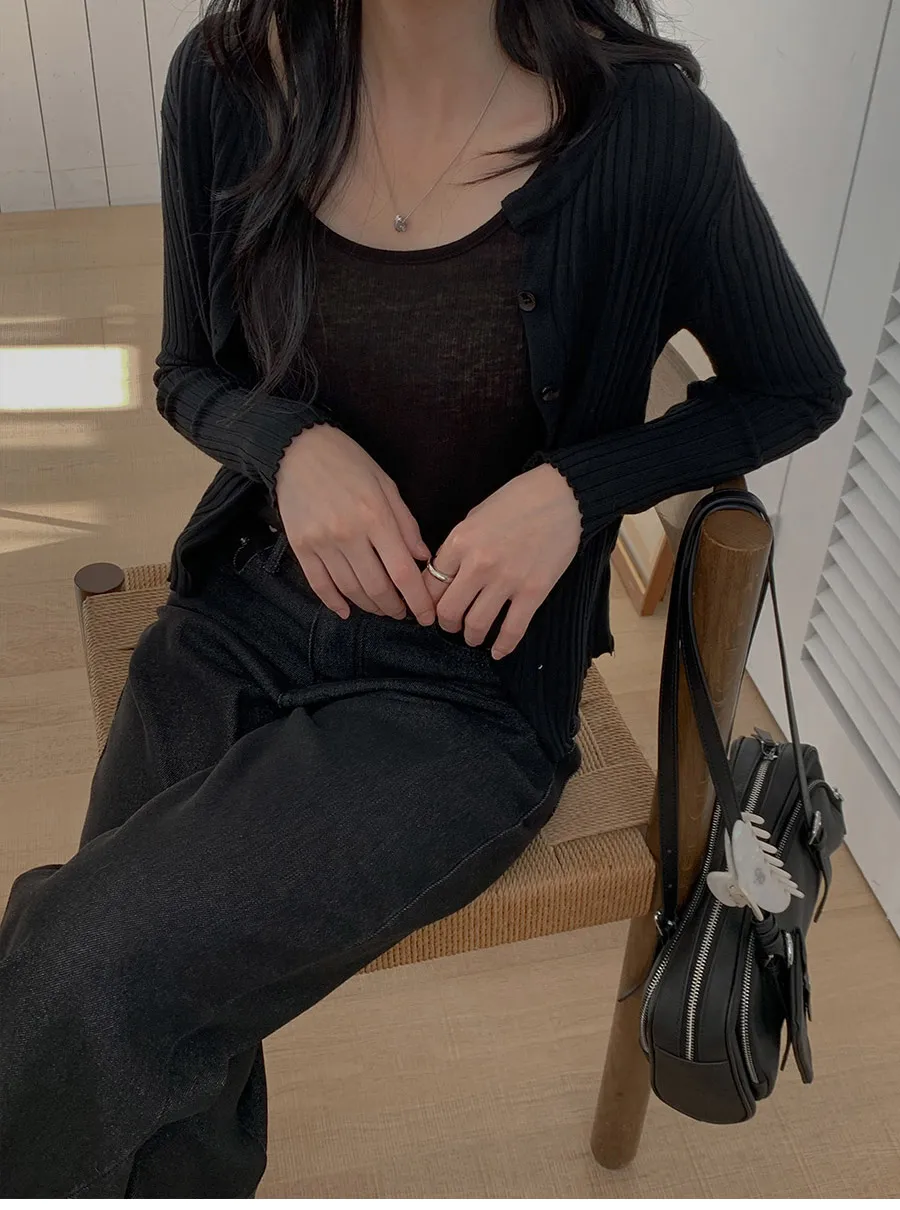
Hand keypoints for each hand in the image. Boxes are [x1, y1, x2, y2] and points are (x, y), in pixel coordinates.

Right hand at [275, 424, 435, 623]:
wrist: (299, 449)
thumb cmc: (349, 463)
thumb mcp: (386, 485)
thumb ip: (406, 524)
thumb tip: (422, 558)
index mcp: (376, 517)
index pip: (402, 572)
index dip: (418, 600)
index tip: (426, 616)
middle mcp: (348, 534)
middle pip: (377, 587)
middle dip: (395, 608)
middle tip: (404, 613)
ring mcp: (322, 543)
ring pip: (350, 590)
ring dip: (370, 607)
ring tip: (382, 609)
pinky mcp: (301, 547)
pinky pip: (319, 584)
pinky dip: (334, 602)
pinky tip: (346, 611)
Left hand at [423, 463, 581, 658]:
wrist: (561, 496)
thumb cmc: (517, 501)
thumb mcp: (475, 516)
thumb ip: (458, 547)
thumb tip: (446, 574)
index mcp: (459, 542)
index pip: (430, 584)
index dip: (427, 602)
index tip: (430, 608)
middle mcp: (478, 564)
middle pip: (448, 611)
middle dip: (446, 624)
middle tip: (451, 626)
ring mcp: (506, 580)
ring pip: (476, 625)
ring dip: (470, 637)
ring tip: (473, 637)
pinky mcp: (533, 592)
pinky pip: (512, 630)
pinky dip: (502, 646)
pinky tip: (497, 652)